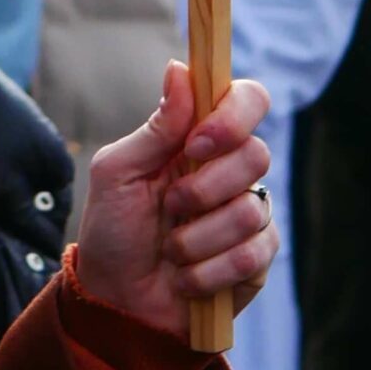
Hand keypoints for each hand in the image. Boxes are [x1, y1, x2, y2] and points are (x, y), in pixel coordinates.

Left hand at [72, 60, 276, 340]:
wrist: (117, 301)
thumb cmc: (112, 229)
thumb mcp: (119, 172)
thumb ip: (157, 127)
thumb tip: (180, 68)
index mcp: (198, 138)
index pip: (246, 100)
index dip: (232, 116)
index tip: (198, 143)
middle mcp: (230, 170)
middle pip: (257, 153)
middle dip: (205, 188)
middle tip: (171, 206)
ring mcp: (248, 214)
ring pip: (252, 210)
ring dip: (198, 236)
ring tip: (171, 248)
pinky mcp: (257, 261)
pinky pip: (253, 256)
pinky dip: (209, 270)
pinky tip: (186, 278)